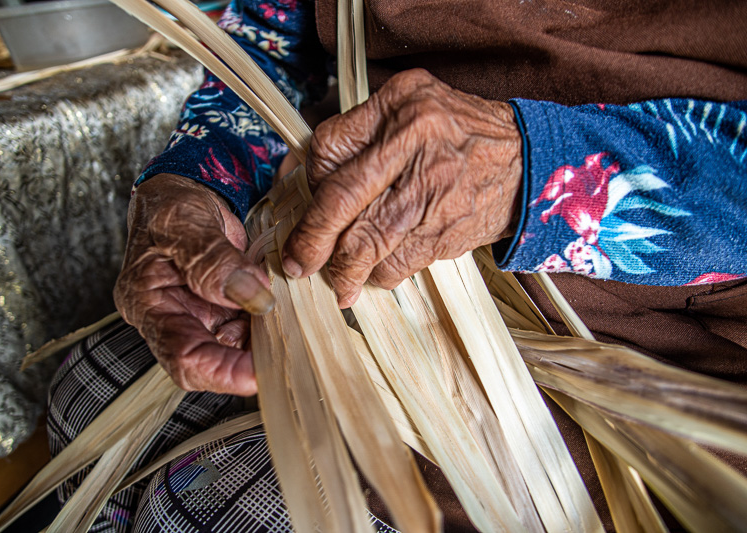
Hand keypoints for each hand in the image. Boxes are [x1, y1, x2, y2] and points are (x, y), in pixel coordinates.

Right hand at [114, 174, 273, 394]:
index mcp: (147, 304)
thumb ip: (213, 261)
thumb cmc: (170, 205)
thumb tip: (252, 295)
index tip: (258, 372)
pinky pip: (250, 326)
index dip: (221, 373)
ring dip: (265, 341)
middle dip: (249, 362)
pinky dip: (270, 322)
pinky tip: (285, 311)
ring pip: (236, 348)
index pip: (182, 357)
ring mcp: (201, 315)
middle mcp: (173, 318)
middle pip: (212, 362)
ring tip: (288, 323)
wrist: (186, 192)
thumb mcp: (185, 224)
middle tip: (286, 353)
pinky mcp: (224, 307)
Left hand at [281, 69, 522, 307]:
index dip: (311, 185)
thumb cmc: (460, 132)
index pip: (330, 152)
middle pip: (342, 204)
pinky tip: (375, 274)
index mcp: (400, 111)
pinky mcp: (445, 234)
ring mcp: (432, 196)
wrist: (529, 161)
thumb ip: (360, 130)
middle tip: (297, 266)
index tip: (309, 206)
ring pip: (367, 244)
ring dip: (343, 271)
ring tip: (336, 284)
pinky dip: (379, 276)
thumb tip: (305, 177)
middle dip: (312, 243)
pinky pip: (397, 266)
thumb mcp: (411, 102)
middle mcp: (414, 150)